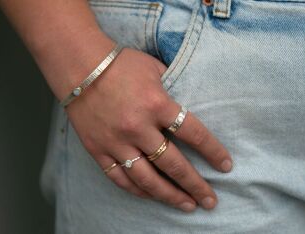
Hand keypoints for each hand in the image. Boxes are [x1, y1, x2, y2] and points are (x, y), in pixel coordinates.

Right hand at [66, 47, 232, 212]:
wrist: (79, 65)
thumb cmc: (119, 63)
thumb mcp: (154, 69)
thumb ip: (173, 89)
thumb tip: (188, 106)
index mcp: (157, 104)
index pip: (194, 134)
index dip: (213, 152)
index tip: (225, 166)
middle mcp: (138, 127)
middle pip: (173, 165)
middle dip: (196, 185)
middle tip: (211, 201)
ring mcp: (116, 142)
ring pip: (147, 179)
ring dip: (169, 195)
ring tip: (186, 206)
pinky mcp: (97, 149)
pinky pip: (119, 177)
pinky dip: (137, 190)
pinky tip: (151, 197)